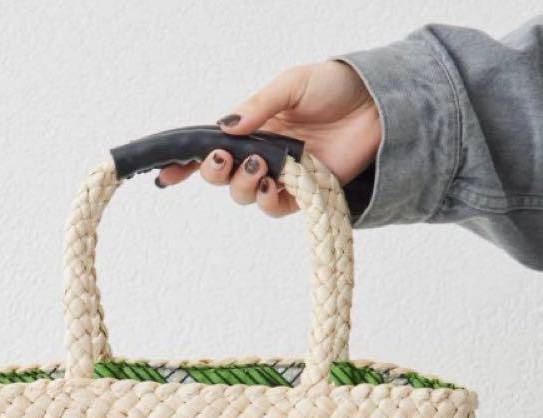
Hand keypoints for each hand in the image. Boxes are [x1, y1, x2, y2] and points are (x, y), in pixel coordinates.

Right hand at [156, 60, 379, 215]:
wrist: (376, 106)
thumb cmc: (335, 88)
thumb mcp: (291, 84)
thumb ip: (258, 106)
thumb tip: (224, 127)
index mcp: (252, 126)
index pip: (211, 146)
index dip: (185, 162)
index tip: (165, 173)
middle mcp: (261, 154)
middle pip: (222, 176)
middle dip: (214, 172)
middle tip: (224, 160)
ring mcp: (280, 176)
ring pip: (244, 195)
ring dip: (243, 184)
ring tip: (259, 167)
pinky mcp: (302, 194)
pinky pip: (273, 207)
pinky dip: (266, 200)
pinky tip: (271, 185)